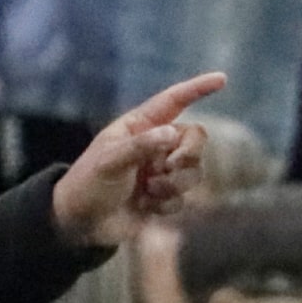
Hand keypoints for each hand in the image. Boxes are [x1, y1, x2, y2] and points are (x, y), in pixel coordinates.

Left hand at [52, 73, 225, 246]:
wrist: (81, 223)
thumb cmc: (88, 184)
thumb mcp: (109, 161)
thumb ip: (141, 145)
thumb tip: (173, 133)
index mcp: (140, 126)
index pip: (173, 101)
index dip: (197, 88)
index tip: (221, 79)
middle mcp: (155, 145)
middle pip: (195, 139)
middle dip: (188, 153)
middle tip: (169, 165)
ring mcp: (161, 171)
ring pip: (194, 171)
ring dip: (174, 183)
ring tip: (147, 191)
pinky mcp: (164, 197)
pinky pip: (184, 198)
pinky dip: (166, 204)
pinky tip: (144, 207)